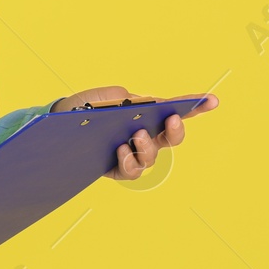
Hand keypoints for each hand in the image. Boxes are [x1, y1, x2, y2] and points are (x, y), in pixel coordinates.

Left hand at [51, 85, 219, 180]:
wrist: (57, 123)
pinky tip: (120, 150)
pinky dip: (129, 162)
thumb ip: (125, 98)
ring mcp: (132, 154)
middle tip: (170, 120)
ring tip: (135, 136)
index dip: (196, 107)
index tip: (211, 100)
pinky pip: (131, 172)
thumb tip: (141, 105)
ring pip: (152, 157)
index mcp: (145, 116)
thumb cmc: (83, 107)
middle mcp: (144, 137)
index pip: (175, 112)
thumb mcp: (104, 96)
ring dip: (147, 147)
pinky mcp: (117, 169)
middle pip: (171, 139)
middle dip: (176, 130)